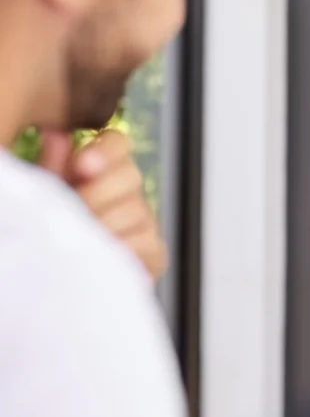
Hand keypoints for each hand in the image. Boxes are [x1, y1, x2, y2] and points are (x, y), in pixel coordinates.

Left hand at [39, 129, 167, 282]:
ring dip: (107, 225)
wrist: (61, 283)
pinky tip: (104, 252)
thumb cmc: (53, 233)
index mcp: (101, 171)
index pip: (118, 144)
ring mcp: (144, 222)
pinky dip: (124, 248)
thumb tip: (56, 133)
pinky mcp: (154, 253)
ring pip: (137, 210)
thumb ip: (53, 166)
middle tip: (77, 209)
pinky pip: (149, 243)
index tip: (83, 166)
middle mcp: (128, 192)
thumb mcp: (47, 197)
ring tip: (83, 237)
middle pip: (131, 175)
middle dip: (100, 193)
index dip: (105, 151)